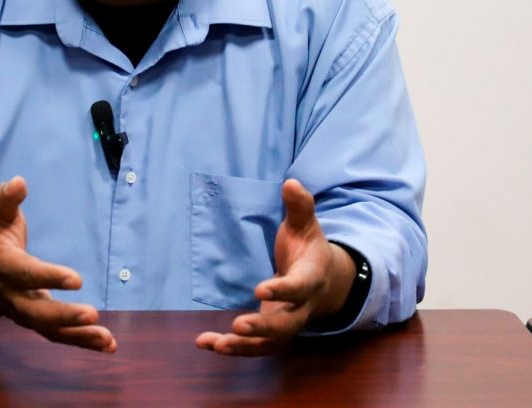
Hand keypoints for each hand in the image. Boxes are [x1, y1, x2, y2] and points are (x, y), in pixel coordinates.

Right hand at [0, 176, 115, 352]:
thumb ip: (5, 200)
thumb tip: (18, 182)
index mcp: (2, 266)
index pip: (26, 274)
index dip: (50, 277)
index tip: (77, 279)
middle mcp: (11, 295)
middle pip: (36, 312)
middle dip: (64, 316)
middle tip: (93, 314)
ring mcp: (22, 312)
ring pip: (49, 330)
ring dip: (79, 336)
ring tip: (108, 340)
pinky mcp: (34, 320)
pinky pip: (57, 335)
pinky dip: (81, 341)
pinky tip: (108, 345)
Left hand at [195, 178, 355, 356]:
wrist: (325, 281)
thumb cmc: (308, 249)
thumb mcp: (306, 225)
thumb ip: (300, 206)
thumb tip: (291, 182)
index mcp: (311, 279)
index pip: (300, 287)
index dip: (282, 290)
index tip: (260, 288)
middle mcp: (301, 307)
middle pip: (286, 324)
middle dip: (263, 327)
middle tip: (238, 326)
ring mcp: (287, 323)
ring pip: (269, 343)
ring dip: (243, 346)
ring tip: (217, 344)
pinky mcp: (272, 333)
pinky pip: (255, 347)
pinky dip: (233, 349)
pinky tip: (206, 343)